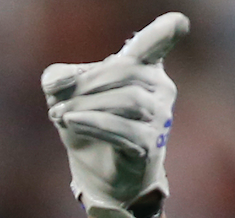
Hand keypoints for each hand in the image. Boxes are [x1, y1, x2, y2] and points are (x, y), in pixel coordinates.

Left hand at [42, 12, 190, 217]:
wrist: (100, 177)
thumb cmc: (90, 127)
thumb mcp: (66, 98)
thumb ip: (59, 80)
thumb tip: (56, 82)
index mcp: (145, 67)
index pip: (159, 43)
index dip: (166, 32)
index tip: (178, 24)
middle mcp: (160, 88)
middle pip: (126, 71)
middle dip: (87, 83)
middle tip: (57, 100)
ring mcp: (160, 118)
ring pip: (127, 100)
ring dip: (86, 105)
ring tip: (58, 115)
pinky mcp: (150, 145)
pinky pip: (123, 129)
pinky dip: (94, 123)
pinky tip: (71, 121)